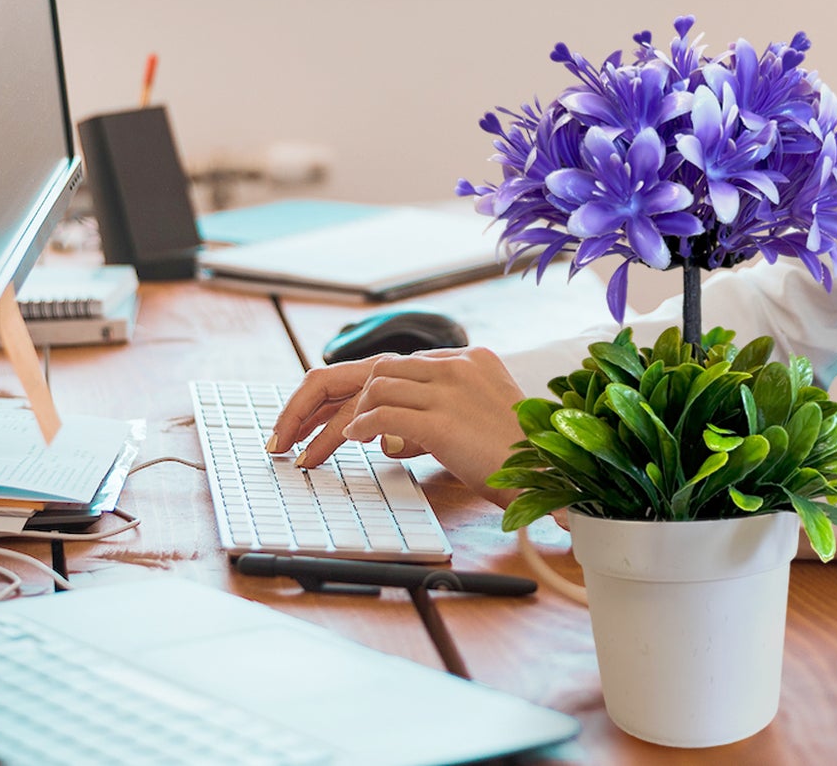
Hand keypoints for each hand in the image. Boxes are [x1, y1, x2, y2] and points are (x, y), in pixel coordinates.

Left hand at [270, 347, 527, 504]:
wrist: (553, 476)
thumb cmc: (515, 462)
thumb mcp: (471, 430)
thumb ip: (428, 423)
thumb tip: (384, 436)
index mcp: (462, 361)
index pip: (388, 367)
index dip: (344, 394)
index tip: (311, 422)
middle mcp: (454, 364)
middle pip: (370, 367)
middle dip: (317, 399)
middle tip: (282, 433)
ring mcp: (450, 386)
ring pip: (372, 389)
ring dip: (332, 426)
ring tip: (308, 457)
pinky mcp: (446, 416)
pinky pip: (385, 414)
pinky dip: (357, 428)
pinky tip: (343, 446)